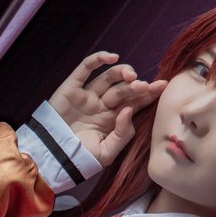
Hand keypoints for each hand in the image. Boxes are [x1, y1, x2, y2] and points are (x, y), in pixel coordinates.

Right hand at [48, 51, 166, 166]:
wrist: (53, 157)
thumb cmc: (80, 157)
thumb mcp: (107, 153)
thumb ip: (122, 134)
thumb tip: (129, 111)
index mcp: (113, 120)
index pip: (134, 103)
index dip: (148, 94)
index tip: (162, 86)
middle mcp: (102, 105)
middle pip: (124, 90)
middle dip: (136, 87)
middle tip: (145, 86)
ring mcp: (87, 96)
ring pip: (108, 78)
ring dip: (122, 73)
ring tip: (131, 76)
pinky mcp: (72, 88)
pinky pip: (85, 69)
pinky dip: (98, 60)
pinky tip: (113, 58)